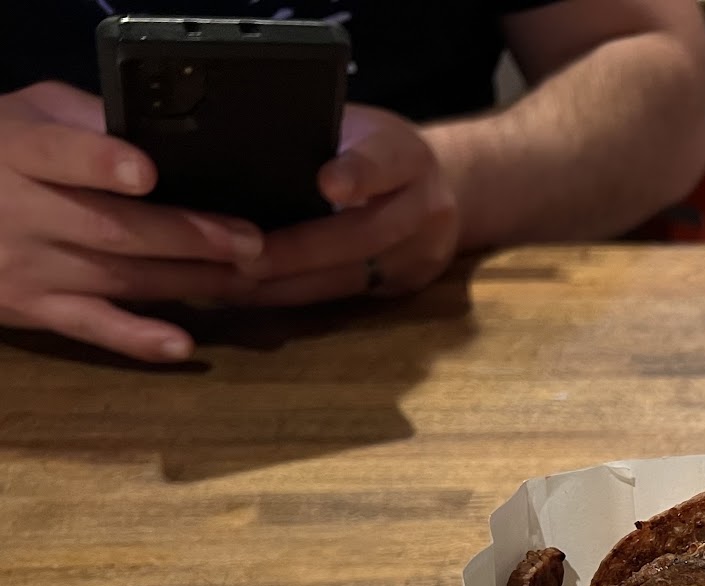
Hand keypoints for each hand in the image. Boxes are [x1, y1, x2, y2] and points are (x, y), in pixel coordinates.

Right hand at [0, 81, 261, 361]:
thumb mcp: (31, 114)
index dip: (100, 163)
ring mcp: (27, 266)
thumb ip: (89, 120)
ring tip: (247, 278)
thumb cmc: (0, 150)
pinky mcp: (35, 308)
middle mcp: (20, 211)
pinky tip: (180, 345)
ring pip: (118, 278)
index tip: (147, 172)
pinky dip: (137, 339)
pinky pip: (91, 327)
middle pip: (111, 228)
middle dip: (188, 236)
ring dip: (189, 281)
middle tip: (250, 242)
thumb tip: (166, 132)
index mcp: (18, 151)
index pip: (58, 154)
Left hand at [240, 105, 459, 305]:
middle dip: (293, 251)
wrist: (440, 188)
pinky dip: (286, 295)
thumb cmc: (373, 148)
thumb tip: (235, 146)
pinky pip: (339, 296)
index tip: (327, 184)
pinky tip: (242, 293)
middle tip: (235, 255)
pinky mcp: (402, 288)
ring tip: (222, 282)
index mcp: (409, 156)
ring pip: (345, 279)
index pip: (385, 162)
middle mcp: (425, 210)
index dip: (358, 174)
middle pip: (360, 237)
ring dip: (278, 284)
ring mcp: (419, 257)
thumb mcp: (356, 127)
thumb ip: (314, 137)